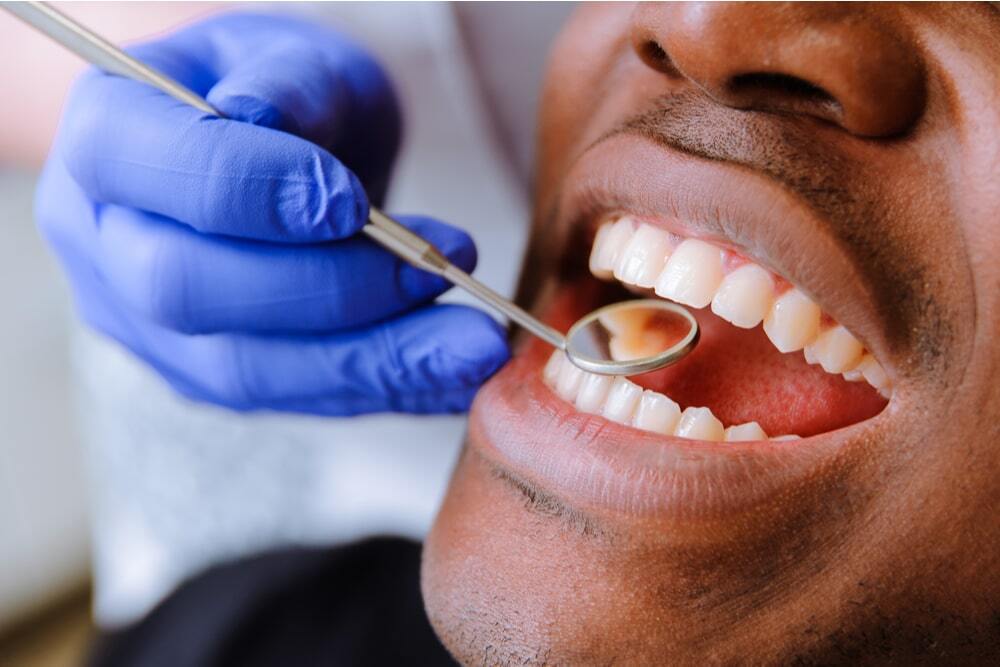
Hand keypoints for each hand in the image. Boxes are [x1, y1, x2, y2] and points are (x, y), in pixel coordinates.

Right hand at [36, 13, 508, 414]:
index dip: (255, 192)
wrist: (278, 155)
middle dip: (329, 288)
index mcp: (104, 141)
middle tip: (440, 267)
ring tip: (475, 345)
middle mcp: (104, 246)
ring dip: (376, 361)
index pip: (154, 174)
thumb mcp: (293, 57)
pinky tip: (455, 375)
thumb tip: (263, 120)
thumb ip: (284, 82)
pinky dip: (386, 389)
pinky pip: (297, 398)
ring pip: (248, 371)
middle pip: (187, 290)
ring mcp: (149, 326)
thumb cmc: (285, 93)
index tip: (353, 200)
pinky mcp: (210, 376)